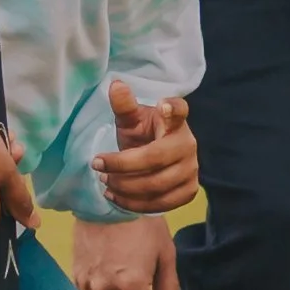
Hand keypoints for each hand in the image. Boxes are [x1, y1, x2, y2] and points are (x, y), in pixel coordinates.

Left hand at [92, 78, 199, 216]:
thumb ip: (124, 105)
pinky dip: (133, 204)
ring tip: (104, 181)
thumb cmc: (142, 137)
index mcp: (175, 122)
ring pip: (156, 185)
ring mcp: (191, 170)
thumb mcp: (130, 121)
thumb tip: (116, 85)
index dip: (173, 109)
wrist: (153, 164)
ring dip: (124, 186)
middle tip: (97, 165)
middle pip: (155, 158)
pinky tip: (115, 196)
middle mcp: (188, 145)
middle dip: (122, 165)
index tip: (162, 105)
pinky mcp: (189, 191)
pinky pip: (160, 204)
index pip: (180, 111)